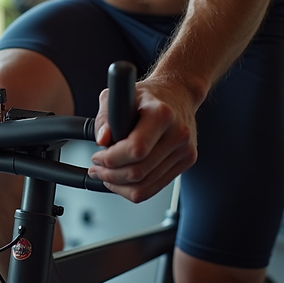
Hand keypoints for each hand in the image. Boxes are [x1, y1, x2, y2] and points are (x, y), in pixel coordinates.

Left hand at [88, 77, 198, 202]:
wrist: (178, 93)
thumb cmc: (148, 95)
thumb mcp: (120, 95)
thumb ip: (105, 117)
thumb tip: (102, 139)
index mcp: (161, 114)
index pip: (135, 149)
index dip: (111, 158)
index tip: (97, 157)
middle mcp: (178, 133)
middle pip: (139, 172)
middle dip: (110, 175)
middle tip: (96, 169)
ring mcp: (185, 150)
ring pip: (145, 186)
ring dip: (119, 185)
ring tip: (105, 175)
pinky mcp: (187, 161)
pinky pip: (155, 187)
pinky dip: (134, 189)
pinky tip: (122, 179)